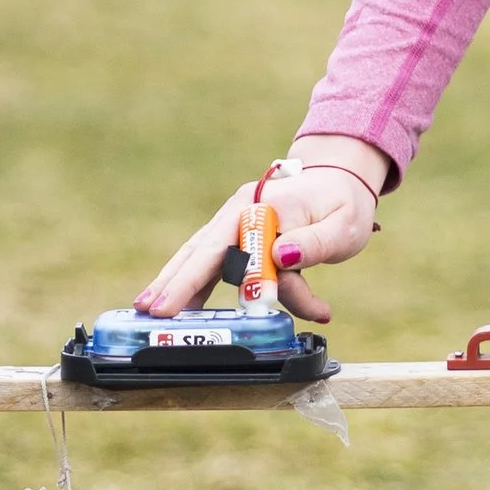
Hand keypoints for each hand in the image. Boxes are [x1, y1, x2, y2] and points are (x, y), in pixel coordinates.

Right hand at [136, 139, 388, 327]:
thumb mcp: (344, 227)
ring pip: (197, 255)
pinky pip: (210, 261)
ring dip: (174, 282)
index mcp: (263, 207)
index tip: (177, 306)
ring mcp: (234, 223)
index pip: (229, 248)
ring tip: (146, 308)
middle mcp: (241, 212)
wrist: (340, 180)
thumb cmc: (343, 205)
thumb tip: (280, 259)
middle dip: (175, 281)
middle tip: (148, 310)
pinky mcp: (235, 235)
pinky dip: (192, 281)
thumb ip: (315, 245)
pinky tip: (176, 303)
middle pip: (201, 250)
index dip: (199, 279)